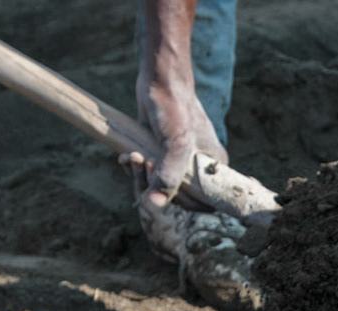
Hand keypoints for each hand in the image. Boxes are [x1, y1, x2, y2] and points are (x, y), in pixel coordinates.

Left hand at [130, 76, 226, 208]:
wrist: (159, 80)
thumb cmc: (175, 108)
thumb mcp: (176, 145)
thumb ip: (169, 176)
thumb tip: (155, 203)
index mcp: (211, 167)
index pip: (201, 201)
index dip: (181, 201)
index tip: (164, 186)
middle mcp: (196, 167)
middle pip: (175, 195)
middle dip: (155, 185)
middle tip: (146, 163)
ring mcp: (176, 161)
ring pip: (157, 185)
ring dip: (141, 176)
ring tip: (133, 157)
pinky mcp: (158, 153)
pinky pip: (146, 172)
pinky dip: (134, 168)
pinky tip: (127, 156)